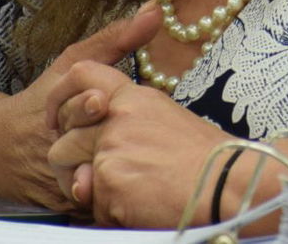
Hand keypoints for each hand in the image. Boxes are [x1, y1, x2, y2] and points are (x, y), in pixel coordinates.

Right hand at [0, 0, 161, 209]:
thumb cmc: (43, 98)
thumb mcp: (70, 63)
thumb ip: (116, 37)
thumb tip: (156, 8)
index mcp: (58, 111)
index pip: (73, 108)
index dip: (85, 106)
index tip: (98, 100)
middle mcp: (56, 147)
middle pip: (83, 147)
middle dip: (99, 144)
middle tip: (115, 137)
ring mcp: (59, 179)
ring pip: (91, 182)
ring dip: (112, 177)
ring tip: (138, 171)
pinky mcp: (65, 206)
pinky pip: (95, 204)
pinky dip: (112, 198)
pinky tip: (134, 189)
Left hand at [45, 60, 234, 226]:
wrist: (227, 182)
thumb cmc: (205, 160)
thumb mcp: (165, 121)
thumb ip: (123, 129)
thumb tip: (89, 163)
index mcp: (133, 97)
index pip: (81, 73)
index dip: (61, 97)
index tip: (59, 121)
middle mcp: (117, 116)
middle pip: (63, 138)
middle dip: (70, 164)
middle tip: (93, 178)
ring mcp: (111, 147)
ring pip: (69, 175)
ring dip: (90, 192)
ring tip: (126, 194)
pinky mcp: (109, 180)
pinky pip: (92, 206)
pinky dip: (111, 214)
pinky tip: (140, 207)